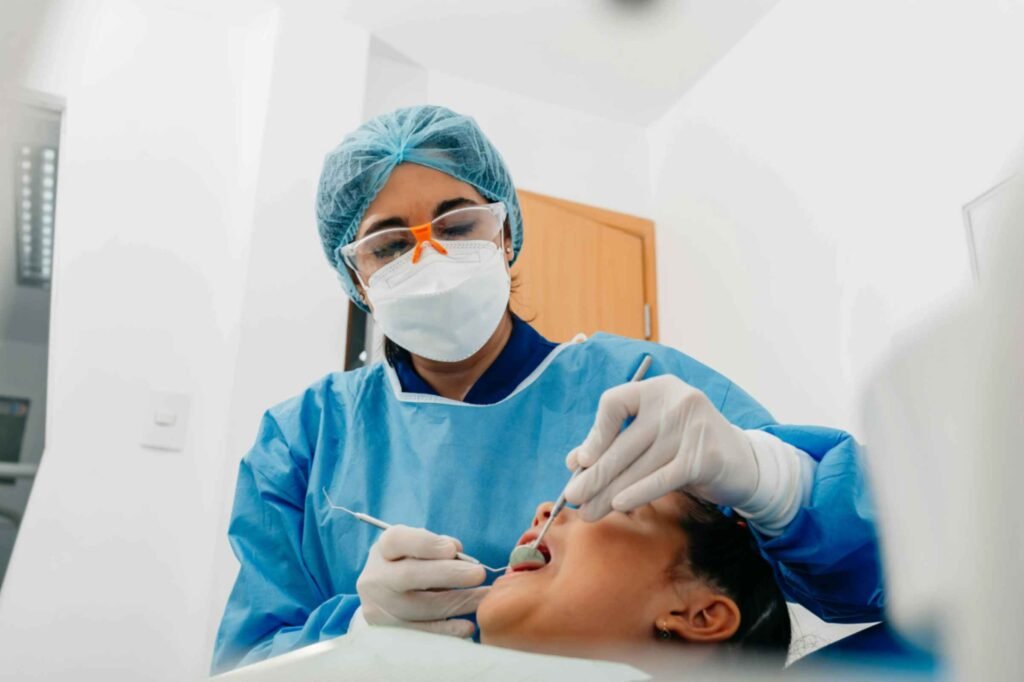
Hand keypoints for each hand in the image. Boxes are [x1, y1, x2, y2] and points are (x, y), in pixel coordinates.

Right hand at [356, 525, 488, 636]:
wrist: (383, 595)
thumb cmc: (409, 562)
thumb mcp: (417, 546)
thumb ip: (437, 545)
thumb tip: (458, 553)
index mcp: (383, 549)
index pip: (399, 540)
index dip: (427, 544)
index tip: (453, 549)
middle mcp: (376, 577)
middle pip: (409, 575)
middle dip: (448, 574)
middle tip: (479, 573)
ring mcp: (379, 607)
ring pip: (420, 607)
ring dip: (457, 602)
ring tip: (483, 597)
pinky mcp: (389, 631)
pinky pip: (421, 632)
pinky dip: (447, 629)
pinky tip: (468, 626)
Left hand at [564, 375, 758, 520]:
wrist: (742, 463)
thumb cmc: (686, 449)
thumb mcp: (651, 437)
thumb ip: (615, 443)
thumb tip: (575, 461)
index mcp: (658, 389)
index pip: (614, 402)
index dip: (595, 433)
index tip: (582, 461)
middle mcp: (676, 400)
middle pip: (624, 441)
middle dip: (595, 475)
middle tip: (573, 498)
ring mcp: (693, 426)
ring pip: (639, 465)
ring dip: (609, 492)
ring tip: (589, 512)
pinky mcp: (705, 455)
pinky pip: (662, 478)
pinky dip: (638, 492)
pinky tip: (618, 505)